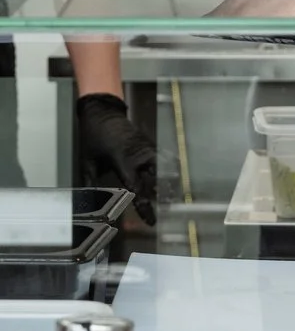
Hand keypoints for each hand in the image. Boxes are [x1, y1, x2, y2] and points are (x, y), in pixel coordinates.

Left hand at [77, 94, 157, 225]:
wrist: (102, 111)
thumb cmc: (94, 135)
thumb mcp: (87, 160)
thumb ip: (90, 182)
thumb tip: (87, 201)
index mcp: (124, 160)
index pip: (137, 187)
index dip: (144, 205)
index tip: (150, 219)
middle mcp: (140, 154)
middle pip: (156, 179)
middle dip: (162, 195)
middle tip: (165, 209)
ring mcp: (147, 147)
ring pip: (163, 169)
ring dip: (166, 183)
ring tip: (170, 197)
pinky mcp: (150, 144)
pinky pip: (162, 159)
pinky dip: (167, 170)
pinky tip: (170, 180)